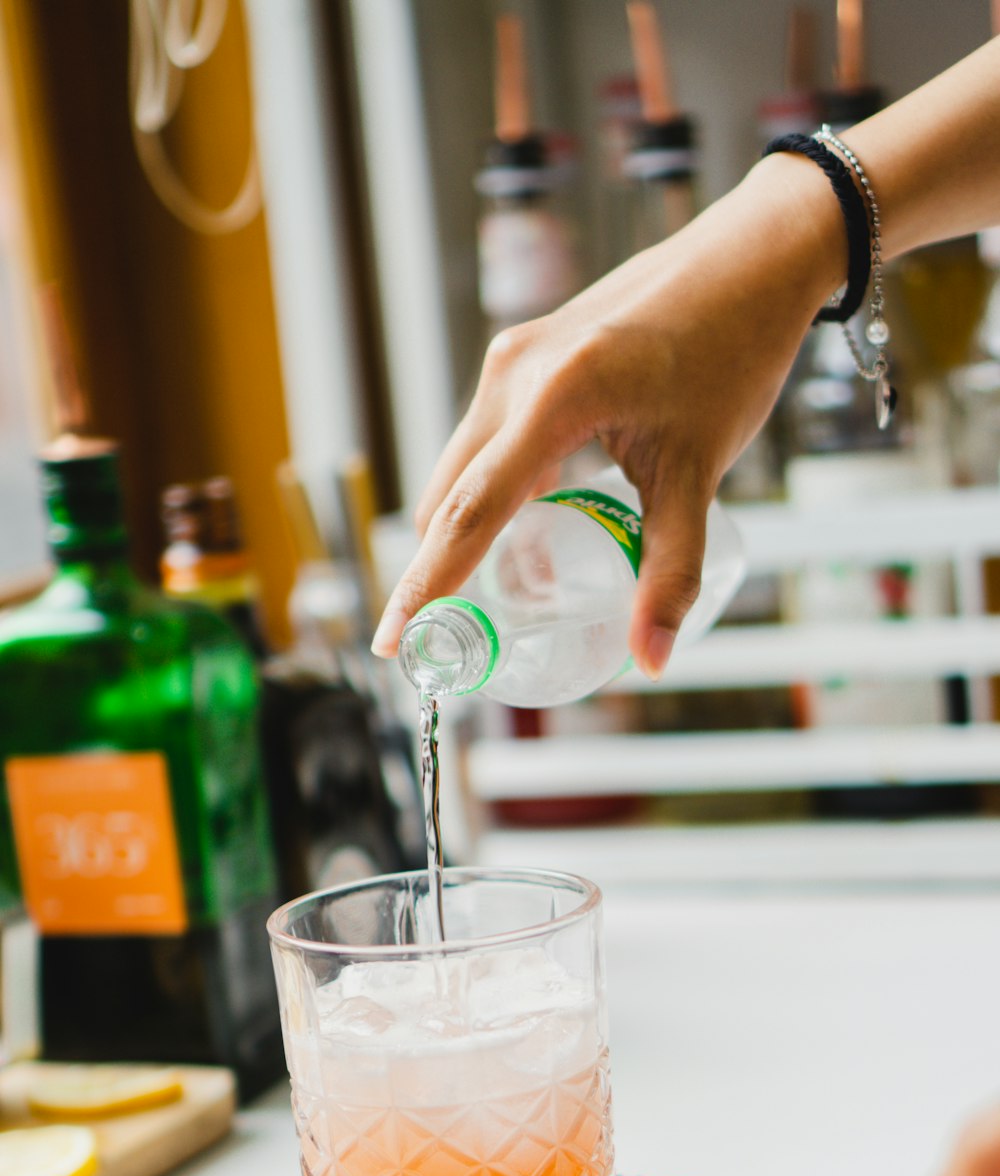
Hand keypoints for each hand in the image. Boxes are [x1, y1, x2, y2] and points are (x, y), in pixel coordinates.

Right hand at [372, 155, 842, 677]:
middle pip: (450, 496)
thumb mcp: (700, 471)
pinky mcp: (526, 356)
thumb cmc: (733, 352)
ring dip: (463, 534)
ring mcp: (514, 360)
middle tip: (438, 644)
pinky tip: (525, 535)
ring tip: (482, 602)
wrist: (752, 260)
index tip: (393, 644)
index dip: (428, 587)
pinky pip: (487, 442)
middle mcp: (514, 373)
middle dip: (436, 572)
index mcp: (553, 396)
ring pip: (463, 469)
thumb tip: (650, 660)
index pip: (471, 512)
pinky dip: (491, 496)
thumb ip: (671, 569)